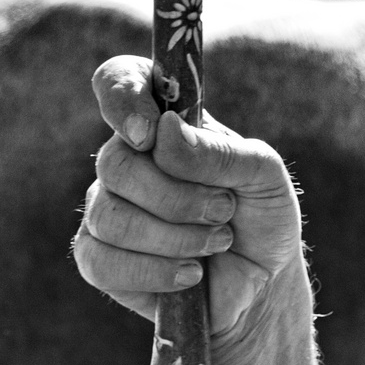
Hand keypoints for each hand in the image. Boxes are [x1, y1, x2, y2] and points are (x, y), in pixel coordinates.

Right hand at [74, 56, 303, 343]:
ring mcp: (107, 208)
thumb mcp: (263, 175)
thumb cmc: (262, 217)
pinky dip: (156, 271)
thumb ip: (219, 152)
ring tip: (218, 242)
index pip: (119, 82)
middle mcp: (128, 161)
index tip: (150, 132)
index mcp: (166, 125)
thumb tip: (165, 131)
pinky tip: (191, 274)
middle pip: (115, 164)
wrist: (264, 283)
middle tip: (225, 211)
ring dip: (175, 237)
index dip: (122, 96)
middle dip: (177, 197)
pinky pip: (102, 261)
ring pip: (109, 216)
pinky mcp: (100, 259)